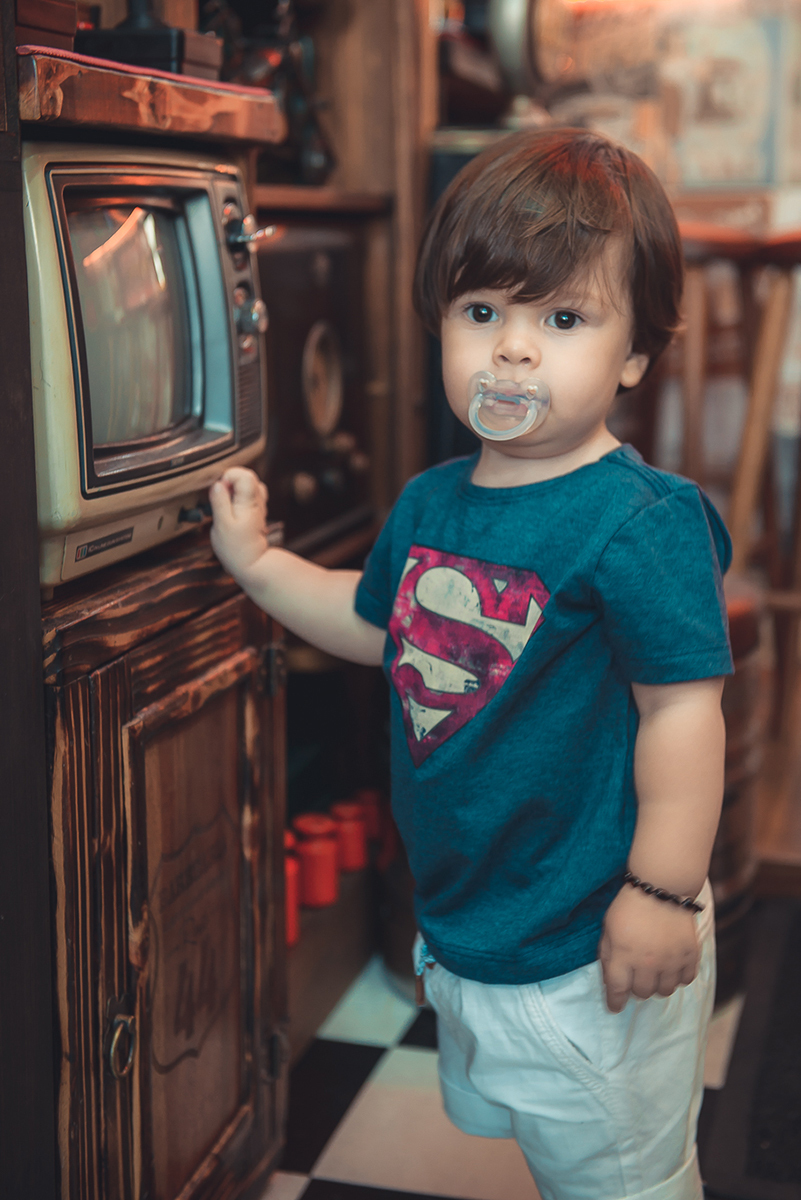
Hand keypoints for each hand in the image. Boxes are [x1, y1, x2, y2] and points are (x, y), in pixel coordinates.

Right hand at [209, 467, 268, 581]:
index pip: (245, 475)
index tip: (219, 490)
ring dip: (235, 490)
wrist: (253, 565)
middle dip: (231, 481)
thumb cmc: (235, 548)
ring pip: (250, 486)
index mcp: (249, 502)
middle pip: (248, 477)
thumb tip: (217, 484)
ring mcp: (259, 507)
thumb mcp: (222, 524)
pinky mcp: (257, 513)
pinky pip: (250, 496)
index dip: (229, 476)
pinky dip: (240, 497)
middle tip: (220, 497)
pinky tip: (232, 509)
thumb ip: (219, 502)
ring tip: (225, 503)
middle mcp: (258, 501)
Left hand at [599, 884, 698, 1012]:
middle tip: (637, 977)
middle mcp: (647, 963)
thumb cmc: (629, 907)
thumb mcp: (608, 929)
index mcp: (623, 955)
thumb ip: (608, 955)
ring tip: (655, 972)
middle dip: (636, 988)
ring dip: (657, 985)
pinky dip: (678, 977)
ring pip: (664, 991)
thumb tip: (610, 980)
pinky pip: (686, 980)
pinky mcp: (689, 955)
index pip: (617, 990)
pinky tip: (672, 966)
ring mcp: (670, 960)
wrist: (661, 887)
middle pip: (642, 993)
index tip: (615, 1007)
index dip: (615, 1002)